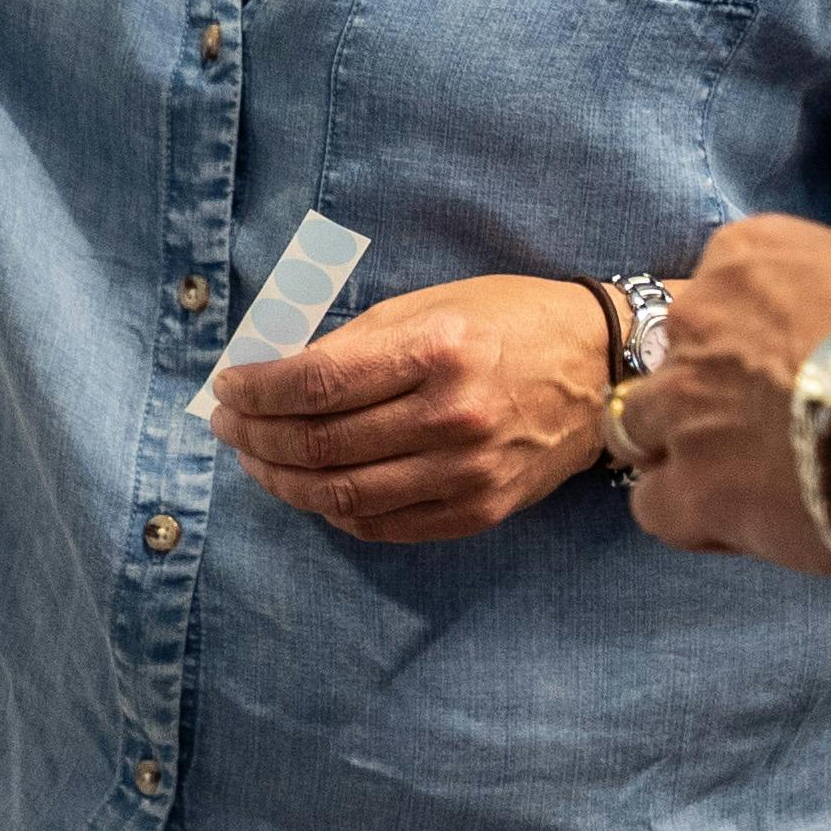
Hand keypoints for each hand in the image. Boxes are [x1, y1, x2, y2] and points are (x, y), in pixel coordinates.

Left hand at [208, 275, 612, 542]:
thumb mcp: (432, 305)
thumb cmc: (511, 322)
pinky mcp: (478, 511)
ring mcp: (467, 473)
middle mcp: (452, 417)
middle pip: (322, 444)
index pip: (318, 383)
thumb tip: (275, 374)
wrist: (602, 370)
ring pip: (343, 496)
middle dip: (256, 436)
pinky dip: (333, 511)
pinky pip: (383, 525)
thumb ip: (355, 343)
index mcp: (438, 351)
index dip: (258, 390)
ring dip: (283, 480)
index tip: (228, 387)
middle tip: (228, 424)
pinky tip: (310, 487)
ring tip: (255, 458)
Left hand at [624, 214, 830, 575]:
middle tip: (772, 432)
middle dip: (710, 395)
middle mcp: (699, 318)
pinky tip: (741, 527)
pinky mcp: (691, 484)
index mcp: (748, 254)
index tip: (792, 374)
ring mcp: (685, 403)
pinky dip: (689, 518)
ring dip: (684, 453)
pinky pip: (653, 506)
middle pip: (675, 358)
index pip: (718, 295)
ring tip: (746, 481)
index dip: (749, 344)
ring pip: (639, 427)